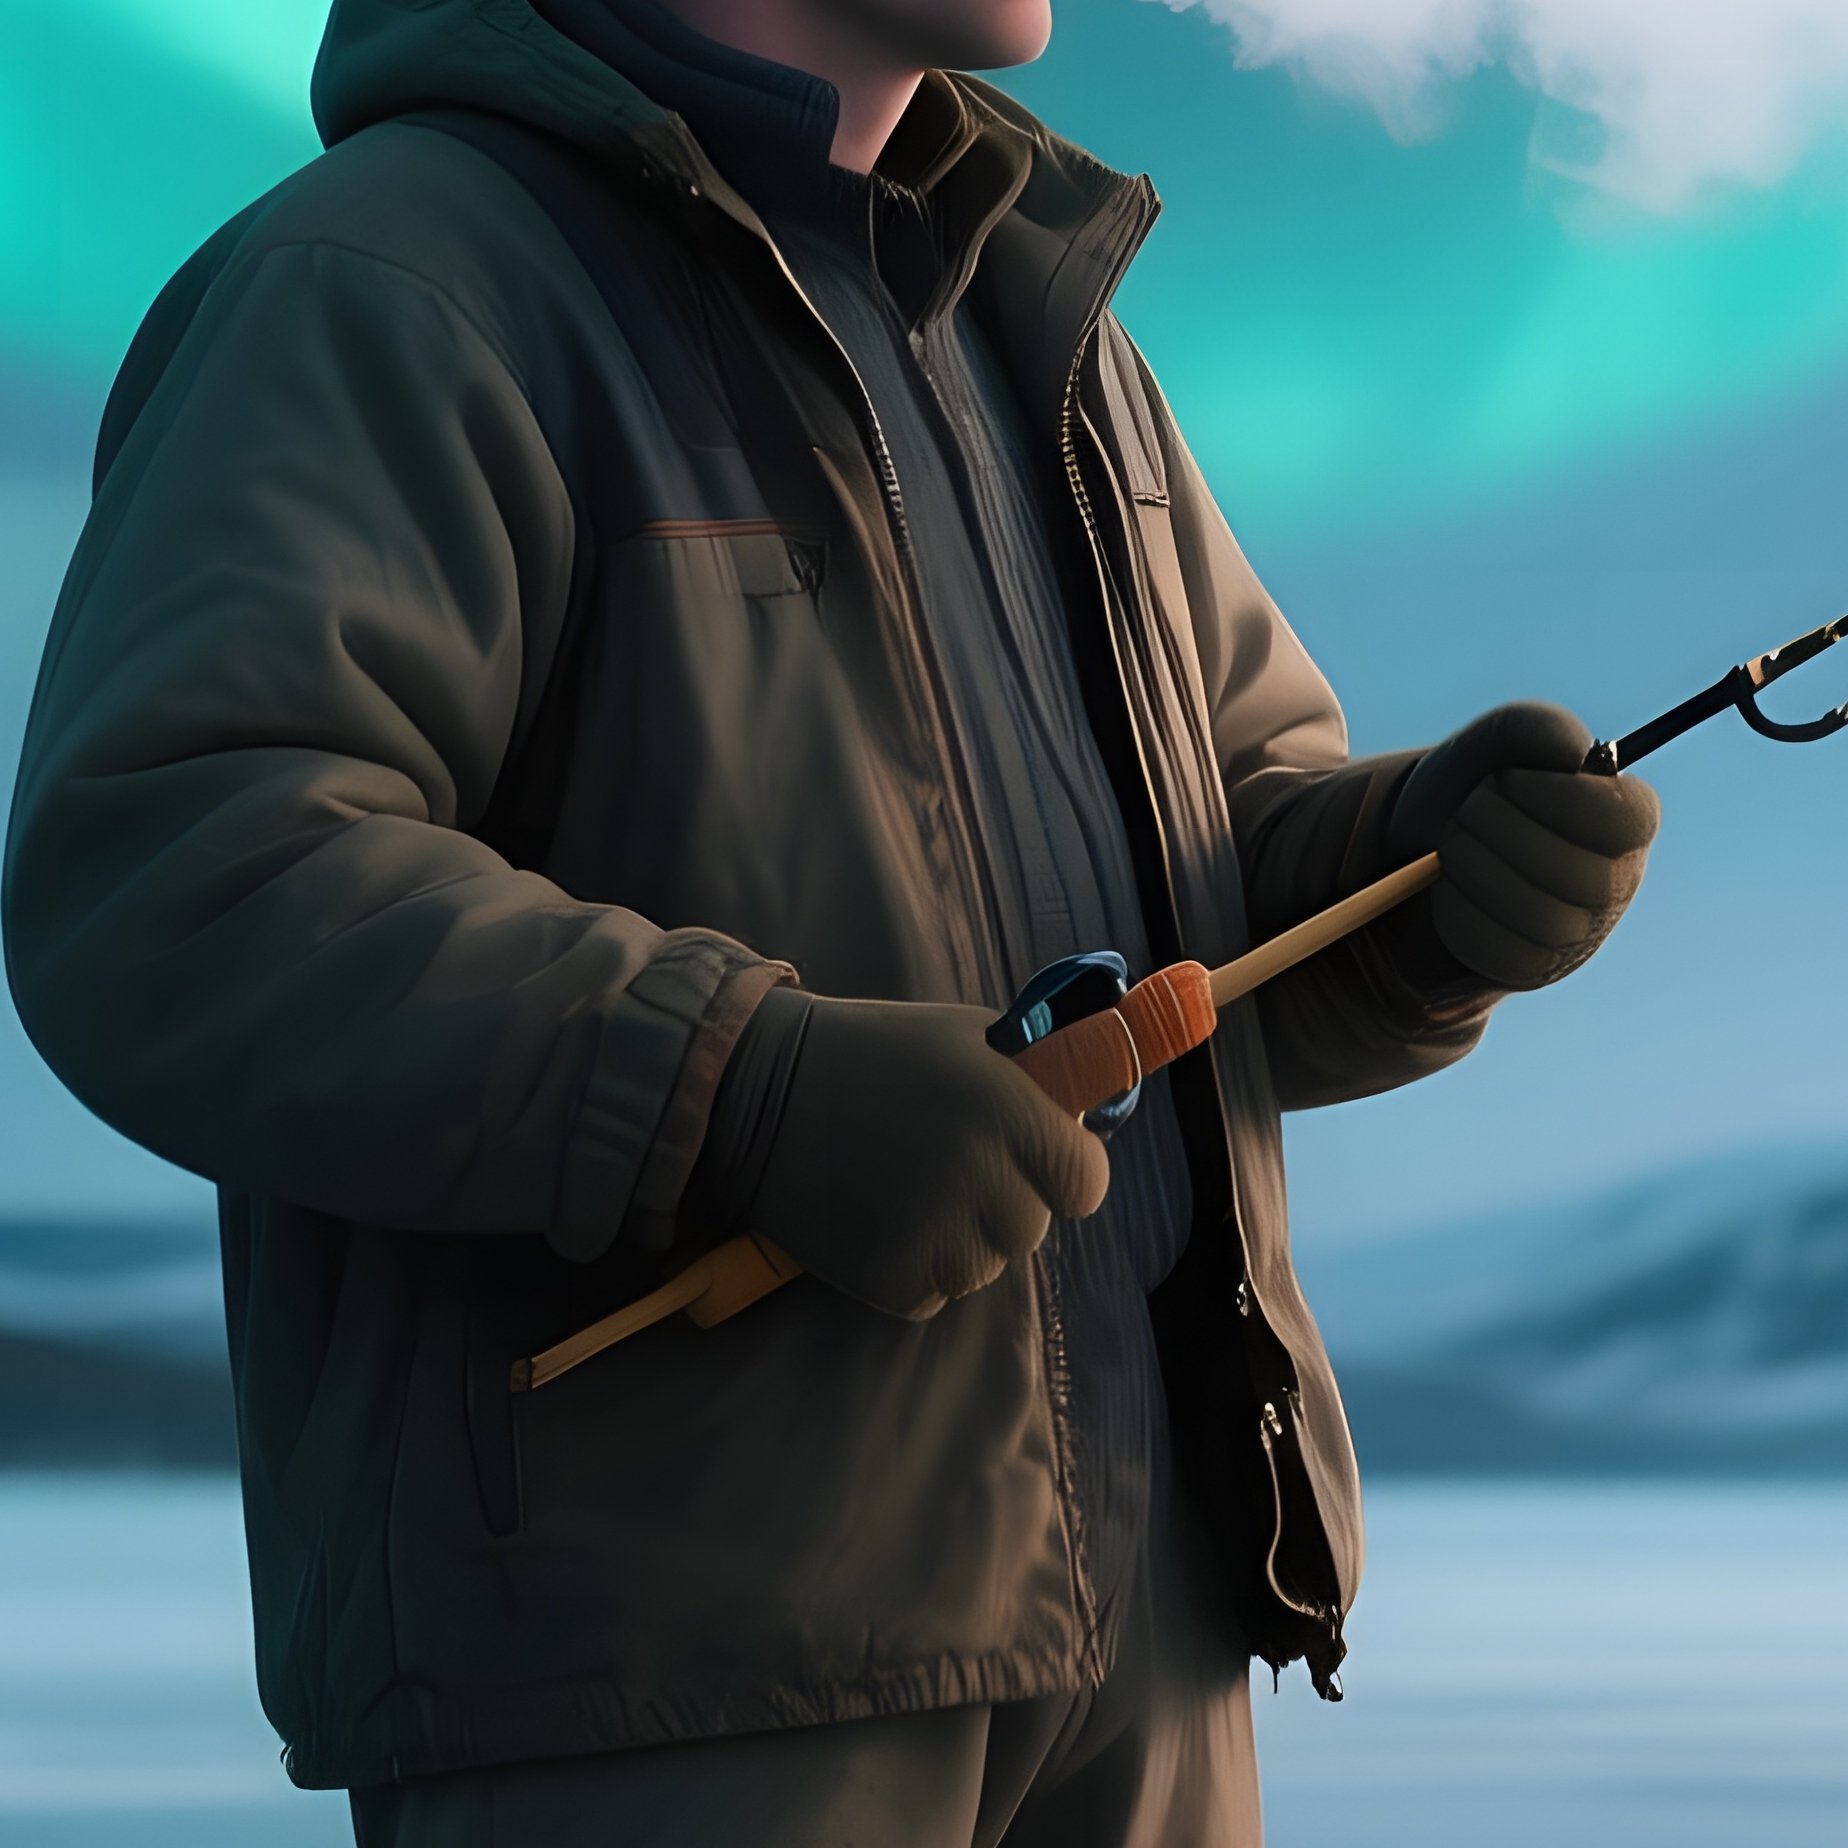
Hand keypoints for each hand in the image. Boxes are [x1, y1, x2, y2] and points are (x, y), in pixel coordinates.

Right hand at [687, 989, 1110, 1320]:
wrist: (764, 1093)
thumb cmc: (879, 1053)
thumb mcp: (972, 1038)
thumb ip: (1037, 1079)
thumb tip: (1086, 1117)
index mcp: (1015, 1114)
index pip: (1086, 1184)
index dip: (1060, 1172)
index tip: (1028, 1158)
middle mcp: (987, 1180)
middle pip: (1031, 1227)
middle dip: (1001, 1201)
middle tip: (948, 1165)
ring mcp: (940, 1237)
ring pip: (985, 1267)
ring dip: (960, 1239)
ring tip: (907, 1192)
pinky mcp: (893, 1282)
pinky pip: (935, 1293)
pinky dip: (915, 1267)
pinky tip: (879, 1219)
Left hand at [1385, 701, 1660, 990]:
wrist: (1414, 849)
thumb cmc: (1473, 788)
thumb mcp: (1497, 741)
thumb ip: (1540, 729)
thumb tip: (1580, 755)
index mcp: (1625, 822)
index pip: (1628, 820)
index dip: (1563, 797)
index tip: (1507, 779)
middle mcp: (1613, 884)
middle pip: (1584, 877)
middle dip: (1505, 834)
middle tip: (1467, 810)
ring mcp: (1576, 935)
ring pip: (1541, 919)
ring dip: (1478, 870)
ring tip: (1451, 844)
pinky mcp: (1529, 970)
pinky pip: (1500, 952)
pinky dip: (1460, 913)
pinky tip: (1448, 887)